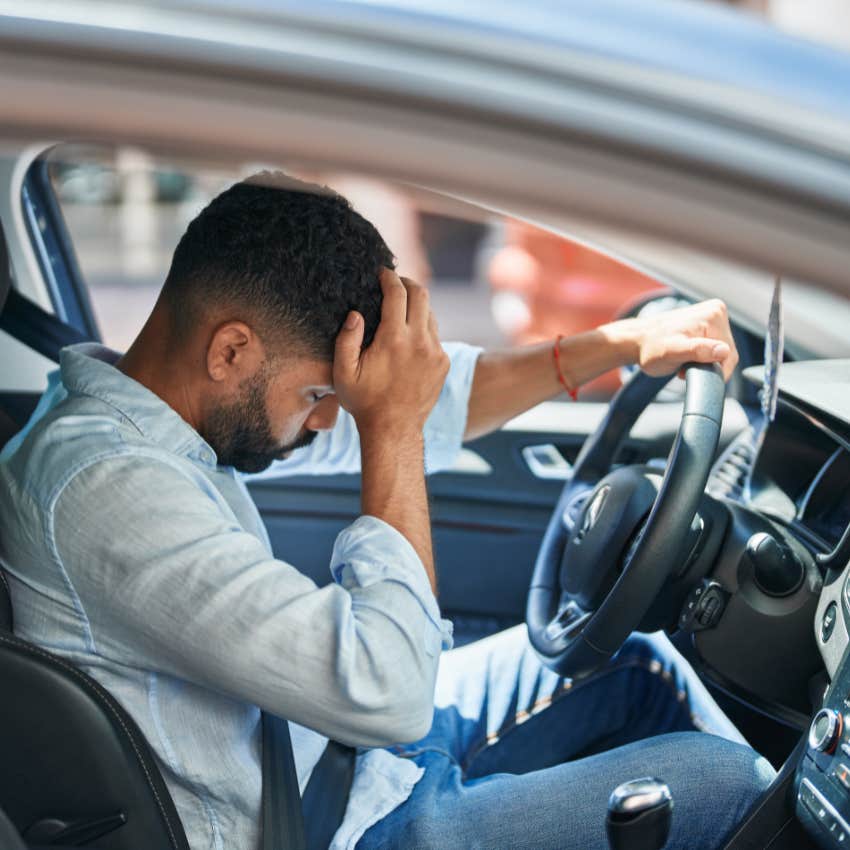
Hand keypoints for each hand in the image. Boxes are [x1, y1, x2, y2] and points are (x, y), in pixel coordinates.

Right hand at [333, 268, 448, 435]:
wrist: (394, 430)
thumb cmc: (364, 402)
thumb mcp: (343, 373)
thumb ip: (346, 339)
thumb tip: (355, 313)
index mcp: (394, 340)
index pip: (397, 293)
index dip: (388, 277)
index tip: (381, 272)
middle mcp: (419, 342)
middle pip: (421, 294)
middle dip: (407, 283)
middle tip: (394, 283)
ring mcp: (435, 352)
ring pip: (430, 314)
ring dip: (416, 306)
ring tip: (401, 310)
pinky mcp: (443, 363)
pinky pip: (435, 335)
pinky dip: (423, 328)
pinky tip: (409, 338)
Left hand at [613, 299, 738, 380]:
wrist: (637, 341)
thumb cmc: (650, 348)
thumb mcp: (672, 353)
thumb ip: (697, 351)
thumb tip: (722, 351)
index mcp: (714, 314)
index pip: (729, 353)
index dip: (711, 369)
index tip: (689, 372)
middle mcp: (716, 311)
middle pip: (726, 352)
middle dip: (707, 365)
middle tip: (683, 368)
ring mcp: (712, 316)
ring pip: (720, 352)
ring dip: (703, 363)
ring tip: (682, 362)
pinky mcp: (707, 324)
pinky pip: (713, 347)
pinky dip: (701, 357)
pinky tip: (686, 358)